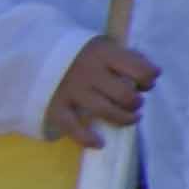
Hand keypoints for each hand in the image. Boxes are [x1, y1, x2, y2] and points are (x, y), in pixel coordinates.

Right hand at [41, 34, 155, 138]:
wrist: (35, 54)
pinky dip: (87, 138)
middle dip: (136, 102)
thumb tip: (152, 74)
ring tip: (131, 117)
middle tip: (135, 102)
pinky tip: (99, 143)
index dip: (149, 78)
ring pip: (106, 111)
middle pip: (125, 94)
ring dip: (125, 118)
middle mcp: (89, 71)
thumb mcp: (105, 45)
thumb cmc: (81, 53)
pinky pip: (72, 127)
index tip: (146, 82)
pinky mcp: (56, 106)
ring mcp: (72, 90)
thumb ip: (128, 57)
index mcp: (105, 53)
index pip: (140, 69)